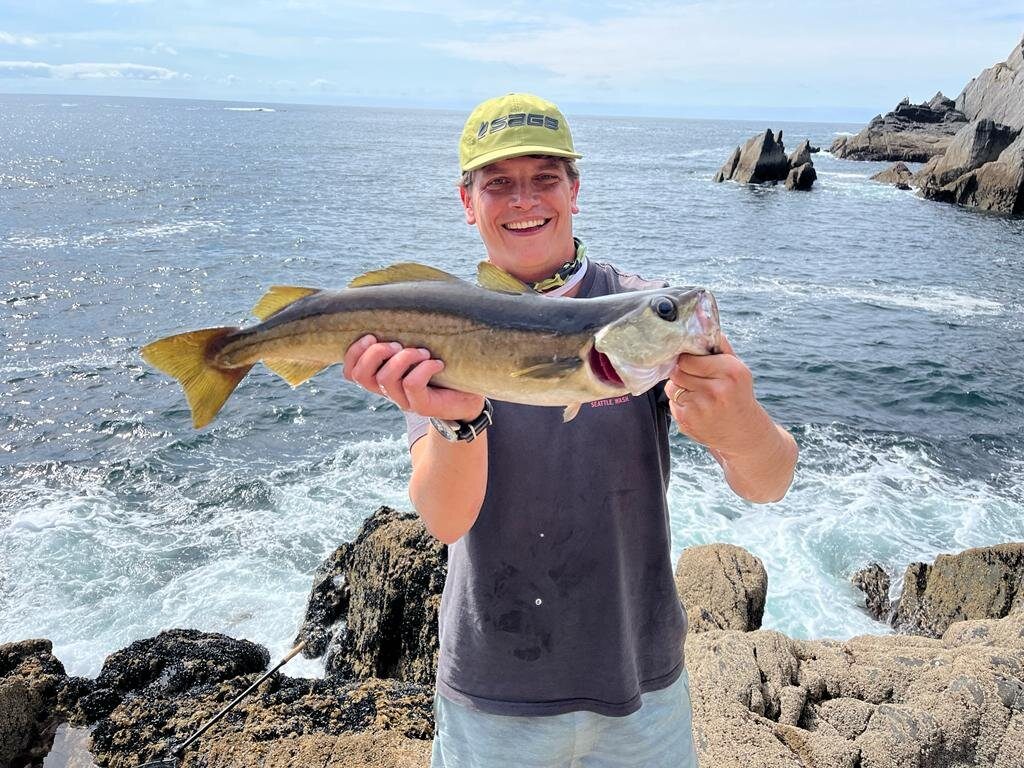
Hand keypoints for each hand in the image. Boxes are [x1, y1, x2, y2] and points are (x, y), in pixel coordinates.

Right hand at [342, 335, 485, 420]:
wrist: (470, 396)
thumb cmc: (443, 368)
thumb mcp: (419, 348)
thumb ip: (403, 335)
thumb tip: (394, 301)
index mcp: (381, 377)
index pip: (350, 372)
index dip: (353, 353)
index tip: (371, 336)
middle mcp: (388, 391)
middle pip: (361, 375)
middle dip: (375, 353)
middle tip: (398, 344)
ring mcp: (403, 401)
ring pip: (386, 378)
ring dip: (404, 358)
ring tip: (423, 351)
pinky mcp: (422, 407)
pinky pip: (411, 384)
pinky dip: (423, 368)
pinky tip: (437, 363)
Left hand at [665, 333, 772, 457]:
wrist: (743, 433)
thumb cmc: (737, 394)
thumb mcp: (737, 369)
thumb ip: (719, 346)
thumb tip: (701, 320)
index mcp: (731, 371)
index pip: (689, 357)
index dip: (687, 358)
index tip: (691, 361)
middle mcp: (717, 390)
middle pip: (678, 370)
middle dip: (682, 372)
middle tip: (694, 377)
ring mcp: (701, 408)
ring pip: (673, 386)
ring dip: (680, 387)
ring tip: (697, 393)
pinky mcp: (688, 421)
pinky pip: (672, 403)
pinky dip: (680, 403)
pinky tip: (697, 407)